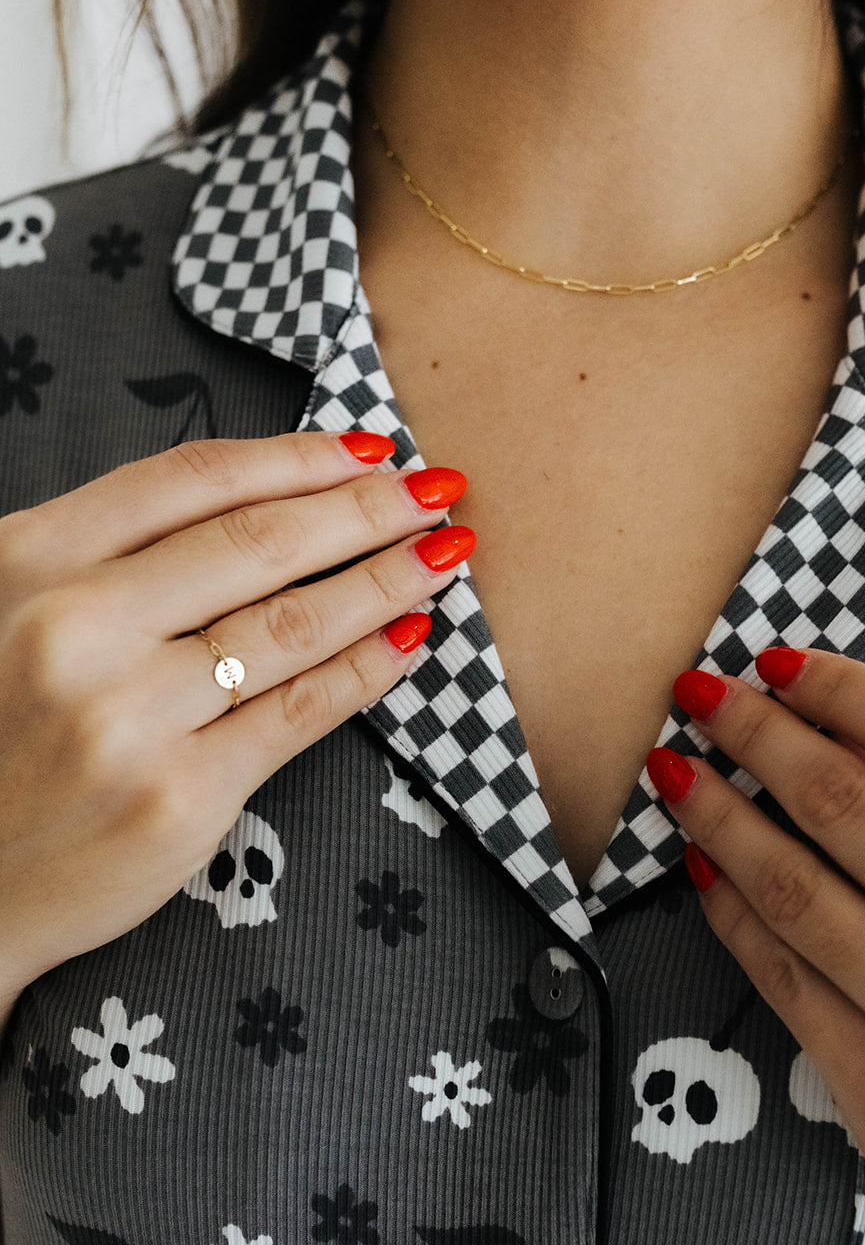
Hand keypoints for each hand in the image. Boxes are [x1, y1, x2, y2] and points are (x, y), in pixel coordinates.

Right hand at [0, 432, 473, 1015]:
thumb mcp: (9, 606)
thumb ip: (106, 555)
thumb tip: (265, 504)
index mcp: (31, 560)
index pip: (193, 481)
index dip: (298, 457)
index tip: (368, 448)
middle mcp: (77, 628)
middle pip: (258, 544)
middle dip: (365, 510)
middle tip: (436, 490)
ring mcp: (131, 717)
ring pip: (291, 624)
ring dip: (385, 580)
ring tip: (442, 555)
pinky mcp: (181, 797)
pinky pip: (301, 711)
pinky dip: (367, 668)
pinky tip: (410, 638)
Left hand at [648, 647, 864, 1244]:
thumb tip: (858, 732)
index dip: (842, 687)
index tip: (782, 664)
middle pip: (843, 800)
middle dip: (756, 733)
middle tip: (699, 695)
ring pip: (795, 887)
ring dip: (719, 815)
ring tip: (677, 773)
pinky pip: (785, 981)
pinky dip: (733, 914)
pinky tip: (705, 870)